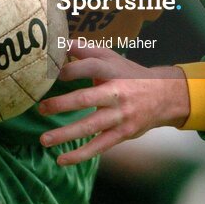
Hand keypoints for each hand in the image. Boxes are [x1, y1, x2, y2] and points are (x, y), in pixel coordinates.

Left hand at [36, 41, 190, 165]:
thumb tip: (59, 43)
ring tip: (44, 140)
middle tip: (41, 108)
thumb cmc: (129, 75)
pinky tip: (62, 160)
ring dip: (65, 134)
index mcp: (112, 71)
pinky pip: (99, 146)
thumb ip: (85, 51)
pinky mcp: (122, 133)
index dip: (71, 70)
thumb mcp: (111, 58)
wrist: (163, 96)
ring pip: (90, 126)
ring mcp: (119, 115)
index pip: (90, 67)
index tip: (54, 74)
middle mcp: (116, 93)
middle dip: (62, 104)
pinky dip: (80, 154)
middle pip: (86, 98)